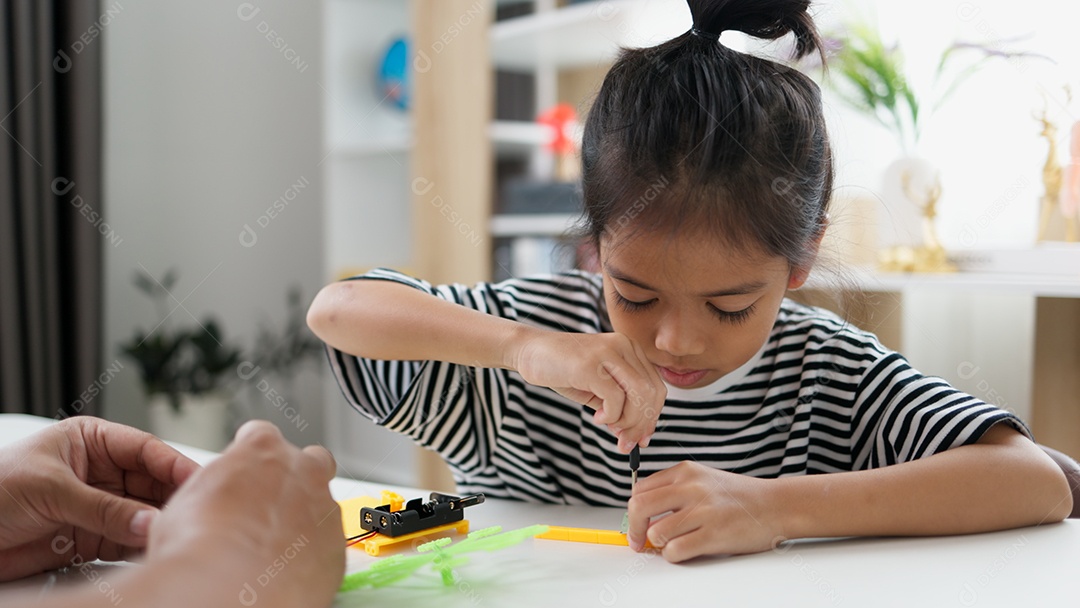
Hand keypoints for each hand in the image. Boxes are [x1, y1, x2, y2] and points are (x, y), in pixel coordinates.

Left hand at [0, 417, 199, 580]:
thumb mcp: (49, 490)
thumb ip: (102, 508)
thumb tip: (148, 521)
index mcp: (90, 441)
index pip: (144, 449)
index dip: (173, 464)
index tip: (198, 480)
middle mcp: (99, 472)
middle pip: (150, 483)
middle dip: (169, 499)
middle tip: (192, 513)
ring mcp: (96, 506)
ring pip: (141, 514)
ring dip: (156, 525)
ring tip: (174, 535)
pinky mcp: (88, 539)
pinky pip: (124, 541)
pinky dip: (139, 548)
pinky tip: (152, 550)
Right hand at [146, 421, 343, 607]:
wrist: (224, 586)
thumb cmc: (198, 543)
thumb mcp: (187, 498)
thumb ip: (215, 486)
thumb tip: (209, 500)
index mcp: (261, 449)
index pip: (262, 435)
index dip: (251, 456)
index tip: (245, 474)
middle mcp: (301, 471)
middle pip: (309, 462)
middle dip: (294, 479)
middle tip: (268, 506)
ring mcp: (324, 507)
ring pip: (322, 506)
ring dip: (303, 520)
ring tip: (271, 548)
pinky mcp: (336, 545)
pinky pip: (327, 545)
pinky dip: (311, 554)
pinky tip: (284, 569)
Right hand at [513, 330, 665, 451]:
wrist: (529, 351)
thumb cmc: (562, 369)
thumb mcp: (596, 390)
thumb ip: (618, 408)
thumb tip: (635, 436)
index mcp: (630, 349)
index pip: (656, 387)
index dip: (652, 417)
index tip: (641, 439)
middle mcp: (624, 346)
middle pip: (652, 393)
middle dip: (641, 424)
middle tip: (625, 443)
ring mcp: (608, 352)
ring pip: (639, 395)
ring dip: (628, 421)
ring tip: (609, 427)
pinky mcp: (592, 364)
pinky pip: (615, 398)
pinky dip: (610, 416)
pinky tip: (596, 417)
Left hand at [626, 461, 782, 561]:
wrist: (777, 504)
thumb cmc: (740, 496)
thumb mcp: (704, 479)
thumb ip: (675, 490)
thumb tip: (644, 513)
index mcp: (685, 472)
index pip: (640, 489)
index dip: (633, 510)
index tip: (635, 523)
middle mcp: (691, 488)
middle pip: (639, 507)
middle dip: (633, 529)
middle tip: (637, 542)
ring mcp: (703, 511)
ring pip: (656, 532)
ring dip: (659, 544)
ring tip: (672, 543)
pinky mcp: (713, 534)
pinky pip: (675, 551)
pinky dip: (673, 555)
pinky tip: (685, 551)